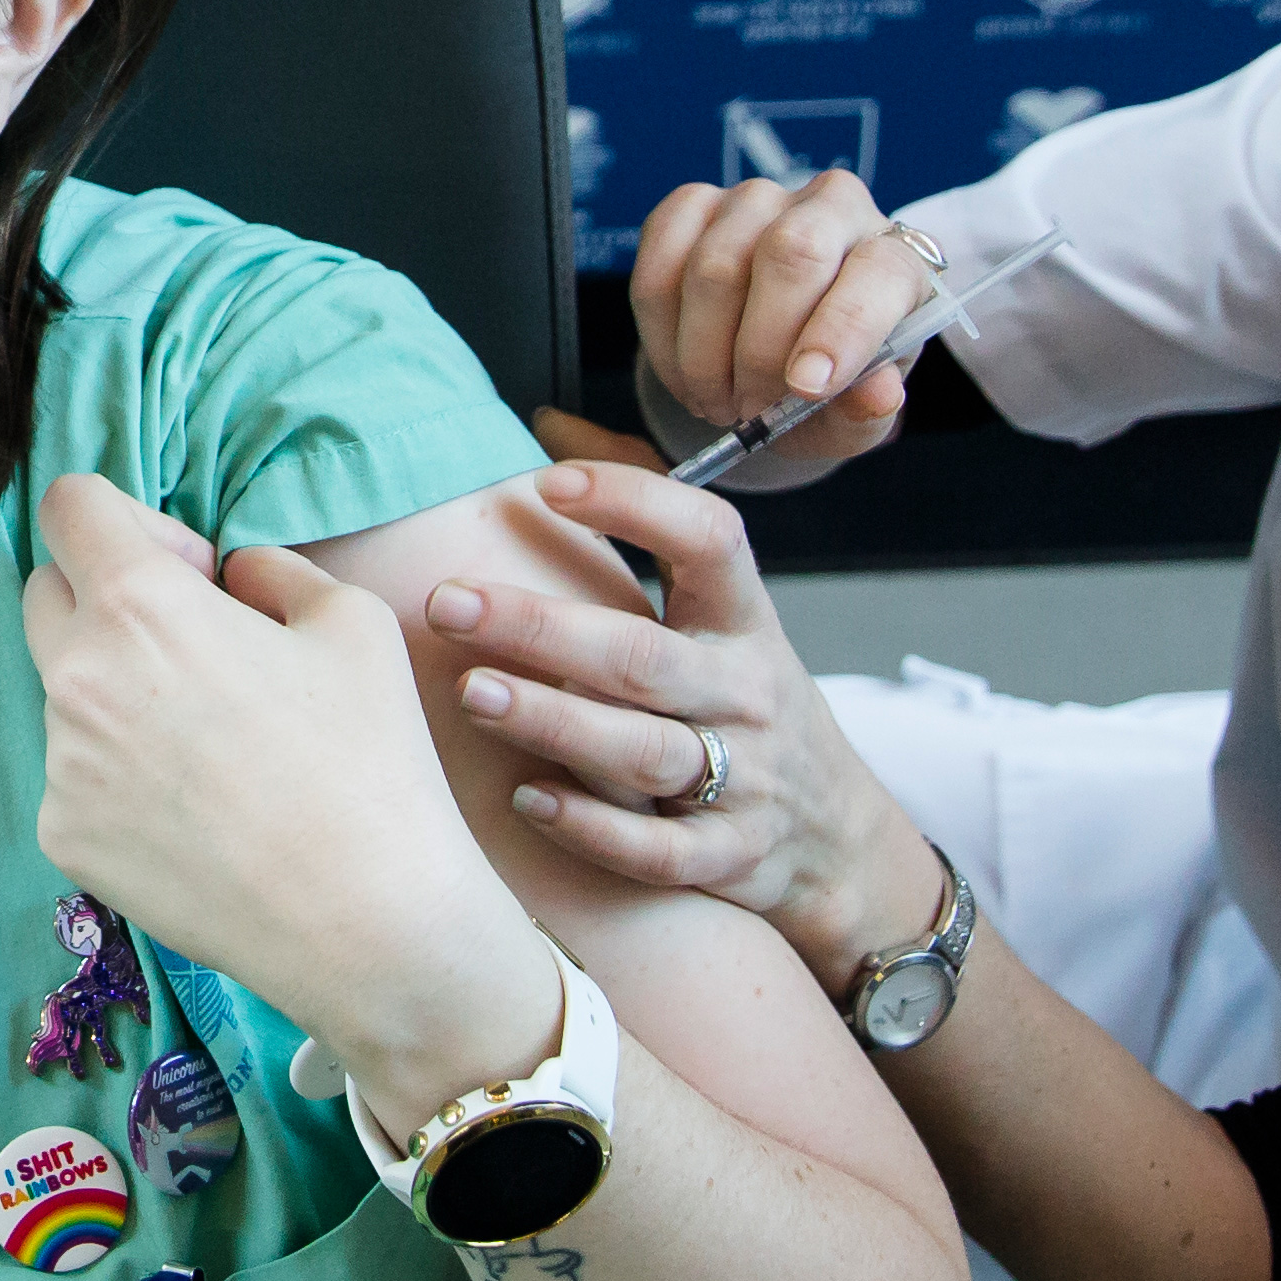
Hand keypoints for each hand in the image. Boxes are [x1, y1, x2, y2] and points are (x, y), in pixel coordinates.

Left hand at [22, 475, 548, 1113]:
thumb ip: (269, 568)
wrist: (365, 920)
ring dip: (119, 693)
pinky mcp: (63, 838)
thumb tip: (227, 577)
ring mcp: (60, 765)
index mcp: (137, 605)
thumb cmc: (369, 760)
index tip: (190, 570)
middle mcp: (75, 678)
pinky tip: (200, 810)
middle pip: (47, 594)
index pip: (68, 507)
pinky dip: (122, 775)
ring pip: (65, 692)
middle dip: (106, 599)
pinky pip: (75, 775)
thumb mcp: (350, 619)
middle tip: (195, 647)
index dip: (128, 520)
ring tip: (214, 749)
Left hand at [428, 458, 938, 991]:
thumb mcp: (719, 608)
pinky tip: (527, 799)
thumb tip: (545, 423)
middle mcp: (747, 691)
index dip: (634, 503)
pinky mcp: (727, 858)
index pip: (708, 539)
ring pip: (644, 749)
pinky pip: (657, 848)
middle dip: (542, 627)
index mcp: (743, 618)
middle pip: (644, 655)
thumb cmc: (740, 697)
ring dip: (553, 721)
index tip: (546, 482)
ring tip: (470, 692)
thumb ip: (638, 514)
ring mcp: (744, 780)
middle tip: (448, 602)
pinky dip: (592, 827)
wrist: (833, 834)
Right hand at [624, 170, 933, 486]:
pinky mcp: (693, 205)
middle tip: (750, 409)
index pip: (878, 272)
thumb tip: (876, 395)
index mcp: (893, 254)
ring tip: (718, 400)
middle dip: (759, 349)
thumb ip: (870, 410)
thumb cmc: (829, 377)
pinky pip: (660, 263)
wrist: (779, 351)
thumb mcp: (858, 413)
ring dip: (704, 355)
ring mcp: (756, 199)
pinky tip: (684, 371)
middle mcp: (832, 207)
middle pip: (790, 252)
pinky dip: (662, 334)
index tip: (806, 388)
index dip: (840, 331)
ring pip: (715, 265)